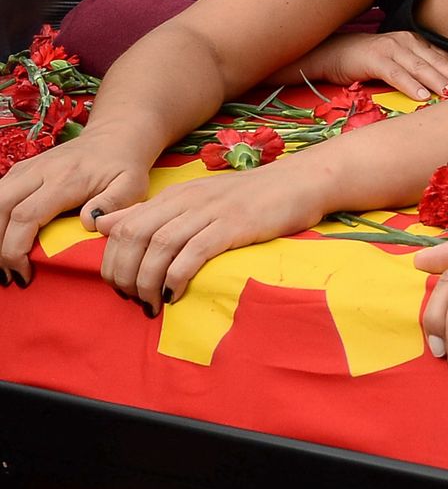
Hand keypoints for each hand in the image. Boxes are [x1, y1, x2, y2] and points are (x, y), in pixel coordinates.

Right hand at [0, 131, 151, 284]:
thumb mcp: (132, 186)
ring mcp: (28, 168)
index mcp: (65, 180)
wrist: (117, 136)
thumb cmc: (125, 167)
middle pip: (0, 208)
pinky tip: (3, 239)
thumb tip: (88, 222)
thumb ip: (113, 204)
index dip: (16, 249)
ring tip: (3, 261)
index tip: (24, 274)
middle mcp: (40, 171)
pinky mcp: (22, 169)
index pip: (26, 217)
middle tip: (8, 274)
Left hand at [94, 160, 329, 309]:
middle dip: (124, 274)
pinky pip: (193, 252)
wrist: (300, 183)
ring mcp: (210, 212)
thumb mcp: (198, 199)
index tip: (120, 287)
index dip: (112, 260)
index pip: (122, 226)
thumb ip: (154, 212)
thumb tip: (105, 224)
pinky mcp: (234, 225)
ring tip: (151, 304)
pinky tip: (175, 295)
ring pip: (159, 245)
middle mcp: (186, 201)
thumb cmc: (252, 198)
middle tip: (133, 300)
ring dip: (147, 280)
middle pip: (134, 236)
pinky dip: (177, 276)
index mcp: (175, 196)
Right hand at [294, 31, 447, 99]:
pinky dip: (410, 85)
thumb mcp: (399, 65)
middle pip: (439, 62)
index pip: (447, 59)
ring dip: (439, 82)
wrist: (333, 53)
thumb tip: (443, 93)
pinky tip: (422, 97)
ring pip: (421, 68)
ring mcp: (392, 49)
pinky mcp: (375, 58)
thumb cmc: (369, 63)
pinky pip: (396, 73)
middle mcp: (408, 43)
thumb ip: (419, 73)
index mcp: (417, 44)